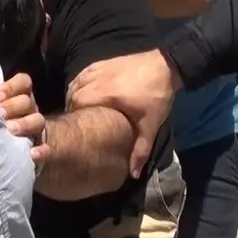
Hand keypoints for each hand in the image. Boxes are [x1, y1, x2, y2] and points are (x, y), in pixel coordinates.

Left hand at [0, 72, 50, 163]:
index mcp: (20, 96)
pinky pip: (47, 149)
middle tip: (0, 112)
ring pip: (38, 120)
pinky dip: (41, 151)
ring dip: (25, 123)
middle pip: (27, 101)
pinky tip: (32, 154)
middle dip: (13, 105)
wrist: (25, 145)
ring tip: (11, 129)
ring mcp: (37, 128)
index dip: (12, 86)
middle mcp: (30, 109)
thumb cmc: (2, 121)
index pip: (23, 82)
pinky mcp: (42, 147)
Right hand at [67, 49, 181, 176]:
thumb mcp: (150, 125)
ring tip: (80, 108)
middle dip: (72, 108)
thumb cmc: (156, 96)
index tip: (79, 129)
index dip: (74, 117)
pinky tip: (85, 91)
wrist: (165, 67)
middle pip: (72, 95)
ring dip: (74, 95)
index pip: (76, 105)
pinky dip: (79, 83)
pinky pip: (82, 74)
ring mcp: (98, 69)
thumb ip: (140, 150)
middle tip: (80, 122)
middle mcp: (97, 80)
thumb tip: (133, 174)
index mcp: (105, 95)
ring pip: (75, 83)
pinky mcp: (102, 62)